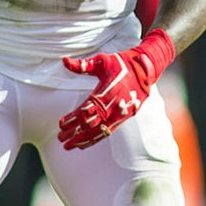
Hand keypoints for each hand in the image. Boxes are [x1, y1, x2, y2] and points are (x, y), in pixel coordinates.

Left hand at [57, 28, 174, 149]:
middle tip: (60, 138)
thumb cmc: (121, 63)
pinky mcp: (123, 118)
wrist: (145, 70)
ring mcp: (119, 114)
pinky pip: (107, 132)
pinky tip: (83, 144)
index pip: (87, 110)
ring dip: (83, 140)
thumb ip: (83, 64)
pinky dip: (94, 139)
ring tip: (68, 145)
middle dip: (75, 132)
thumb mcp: (102, 60)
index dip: (73, 118)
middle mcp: (114, 106)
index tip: (60, 124)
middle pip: (91, 124)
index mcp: (107, 92)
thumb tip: (65, 61)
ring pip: (99, 132)